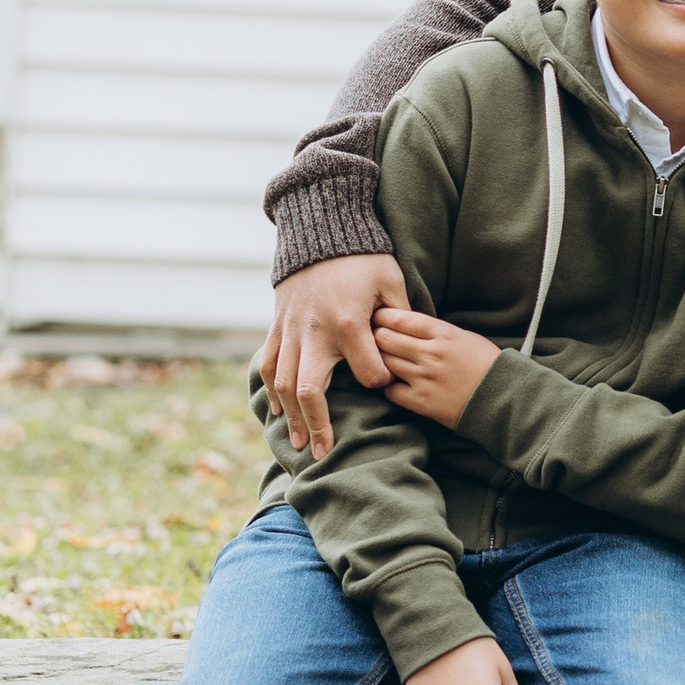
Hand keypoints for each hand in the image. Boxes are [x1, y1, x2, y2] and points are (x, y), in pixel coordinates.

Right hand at [259, 252, 407, 457]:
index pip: (369, 373)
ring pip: (284, 384)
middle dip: (318, 425)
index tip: (387, 384)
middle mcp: (315, 332)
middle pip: (311, 391)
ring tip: (299, 443)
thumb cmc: (362, 257)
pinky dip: (272, 390)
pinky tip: (278, 413)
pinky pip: (270, 364)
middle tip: (323, 453)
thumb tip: (415, 344)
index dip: (381, 382)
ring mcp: (292, 331)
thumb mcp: (391, 280)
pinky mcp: (277, 326)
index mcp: (349, 323)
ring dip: (291, 417)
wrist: (319, 231)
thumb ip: (401, 315)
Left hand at [373, 307, 498, 427]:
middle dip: (374, 336)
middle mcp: (431, 354)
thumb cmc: (485, 364)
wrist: (503, 398)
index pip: (401, 319)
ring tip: (378, 358)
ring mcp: (425, 378)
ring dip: (378, 360)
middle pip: (386, 339)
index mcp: (443, 333)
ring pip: (385, 363)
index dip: (382, 316)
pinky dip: (388, 385)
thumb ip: (435, 331)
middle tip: (369, 337)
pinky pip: (390, 390)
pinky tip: (394, 382)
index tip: (376, 317)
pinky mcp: (422, 402)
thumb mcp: (464, 337)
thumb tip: (406, 325)